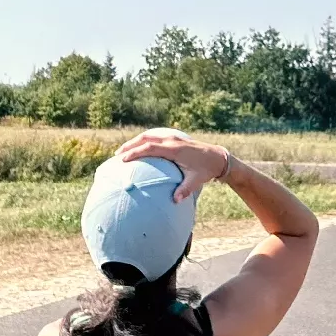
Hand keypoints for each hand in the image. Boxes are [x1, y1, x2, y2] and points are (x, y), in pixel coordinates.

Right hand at [116, 128, 232, 203]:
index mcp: (174, 149)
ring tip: (124, 151)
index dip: (135, 152)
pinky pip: (155, 136)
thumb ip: (185, 190)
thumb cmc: (206, 170)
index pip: (150, 148)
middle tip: (117, 154)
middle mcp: (172, 140)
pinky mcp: (175, 138)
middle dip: (130, 145)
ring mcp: (173, 137)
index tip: (123, 159)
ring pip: (150, 135)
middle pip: (146, 138)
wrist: (218, 158)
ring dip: (136, 141)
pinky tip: (139, 149)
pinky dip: (144, 141)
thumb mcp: (196, 181)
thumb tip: (175, 200)